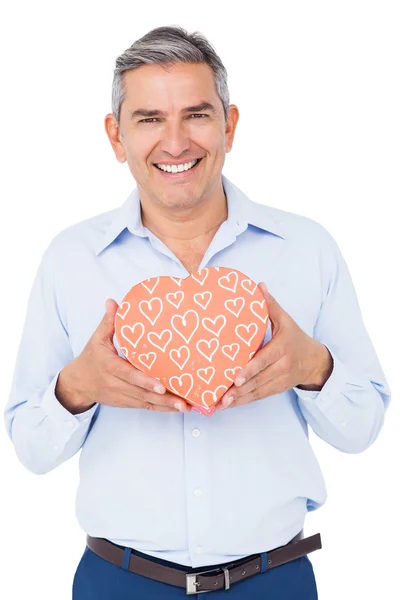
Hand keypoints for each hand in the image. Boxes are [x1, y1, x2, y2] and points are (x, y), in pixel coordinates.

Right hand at [55, 298, 191, 414]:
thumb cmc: (91, 358)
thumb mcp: (97, 339)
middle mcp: (116, 384)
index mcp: (110, 367)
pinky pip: (145, 407)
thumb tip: (113, 301)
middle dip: (164, 399)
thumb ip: (108, 322)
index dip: (146, 382)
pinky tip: (177, 408)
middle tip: (184, 401)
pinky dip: (161, 408)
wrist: (78, 384)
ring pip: (146, 403)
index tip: (162, 386)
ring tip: (186, 407)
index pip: (129, 376)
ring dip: (167, 406)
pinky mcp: (126, 403)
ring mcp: (121, 396)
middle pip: (142, 394)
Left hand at [217, 282, 332, 410]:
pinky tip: (229, 405)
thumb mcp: (286, 320)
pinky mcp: (278, 389)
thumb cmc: (295, 337)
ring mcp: (280, 380)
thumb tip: (260, 285)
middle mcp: (282, 367)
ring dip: (239, 400)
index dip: (250, 370)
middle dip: (240, 390)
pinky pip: (259, 397)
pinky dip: (244, 402)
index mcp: (282, 348)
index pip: (264, 361)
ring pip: (258, 392)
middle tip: (221, 397)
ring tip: (220, 405)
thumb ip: (271, 305)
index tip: (235, 378)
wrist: (315, 361)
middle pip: (259, 380)